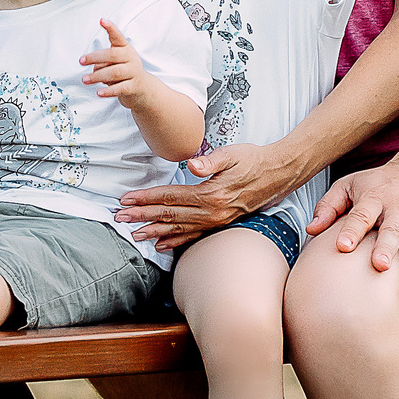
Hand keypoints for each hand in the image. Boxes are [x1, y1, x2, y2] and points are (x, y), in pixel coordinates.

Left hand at [78, 19, 148, 104]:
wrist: (142, 88)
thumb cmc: (124, 71)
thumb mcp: (116, 62)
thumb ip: (104, 62)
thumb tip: (95, 70)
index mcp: (125, 48)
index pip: (118, 36)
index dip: (111, 28)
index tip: (102, 21)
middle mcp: (131, 58)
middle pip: (112, 55)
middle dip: (94, 57)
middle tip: (81, 61)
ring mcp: (133, 72)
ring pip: (114, 72)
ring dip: (97, 76)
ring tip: (85, 79)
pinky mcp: (133, 86)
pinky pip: (119, 88)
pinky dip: (107, 91)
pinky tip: (98, 92)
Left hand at [115, 141, 301, 251]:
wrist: (278, 174)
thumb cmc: (254, 159)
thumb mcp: (233, 154)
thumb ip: (211, 161)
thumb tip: (192, 164)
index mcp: (211, 194)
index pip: (171, 197)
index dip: (147, 198)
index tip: (127, 199)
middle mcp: (212, 212)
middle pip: (170, 215)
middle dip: (143, 216)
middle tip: (120, 218)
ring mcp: (216, 221)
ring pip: (179, 228)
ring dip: (154, 231)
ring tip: (134, 234)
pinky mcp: (220, 223)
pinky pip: (193, 235)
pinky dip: (175, 241)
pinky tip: (160, 245)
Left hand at [305, 159, 398, 296]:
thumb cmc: (380, 183)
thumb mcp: (351, 185)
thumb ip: (329, 206)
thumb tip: (309, 230)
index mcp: (374, 196)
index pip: (361, 214)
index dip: (351, 230)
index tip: (342, 247)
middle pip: (393, 229)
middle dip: (387, 247)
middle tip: (379, 266)